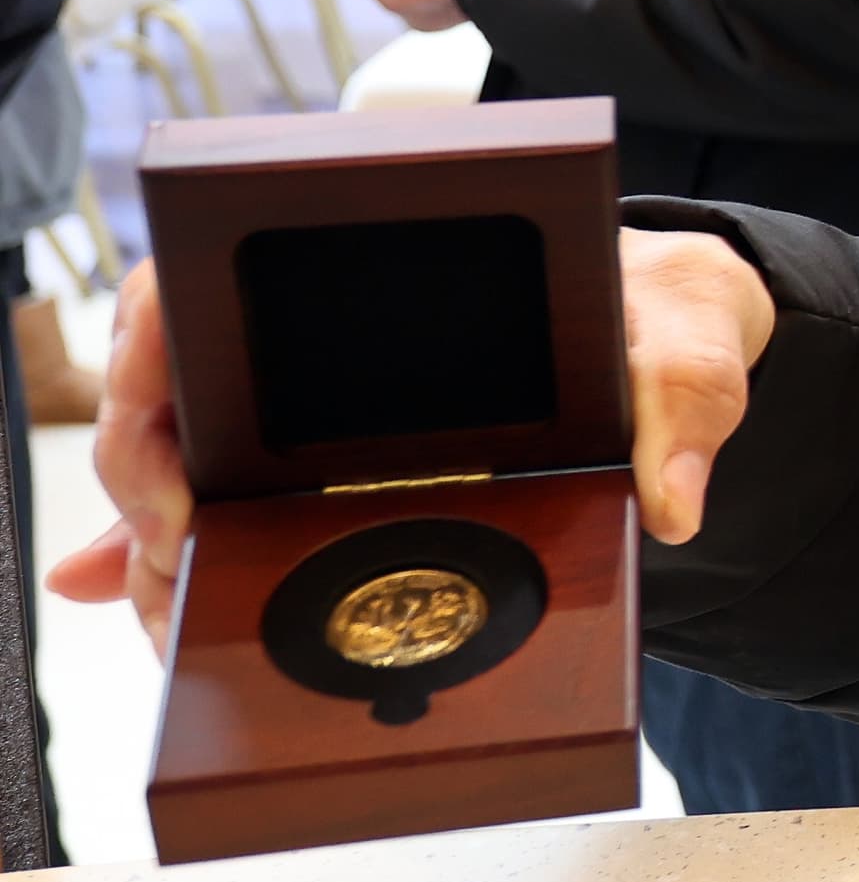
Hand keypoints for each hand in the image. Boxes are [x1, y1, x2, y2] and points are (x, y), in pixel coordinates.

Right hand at [44, 229, 781, 652]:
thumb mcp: (689, 325)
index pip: (210, 283)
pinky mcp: (348, 480)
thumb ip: (686, 394)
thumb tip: (671, 501)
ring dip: (162, 543)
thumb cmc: (659, 307)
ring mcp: (327, 411)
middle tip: (171, 553)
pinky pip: (247, 520)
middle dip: (146, 478)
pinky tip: (176, 621)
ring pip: (195, 467)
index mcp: (389, 261)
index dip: (154, 365)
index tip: (172, 461)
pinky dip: (201, 570)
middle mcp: (333, 334)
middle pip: (176, 390)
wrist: (678, 341)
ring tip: (173, 611)